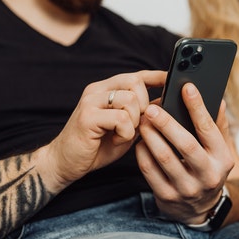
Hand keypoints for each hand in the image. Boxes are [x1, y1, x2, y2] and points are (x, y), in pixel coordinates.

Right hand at [39, 70, 166, 191]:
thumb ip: (141, 113)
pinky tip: (114, 140)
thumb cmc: (98, 146)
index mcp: (107, 90)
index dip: (156, 76)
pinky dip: (125, 133)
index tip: (172, 78)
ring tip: (123, 134)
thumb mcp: (126, 127)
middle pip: (135, 82)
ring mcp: (91, 101)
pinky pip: (121, 118)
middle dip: (145, 105)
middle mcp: (98, 90)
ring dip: (134, 122)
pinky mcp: (88, 116)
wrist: (66, 163)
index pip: (136, 75)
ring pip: (130, 100)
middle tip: (137, 123)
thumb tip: (164, 103)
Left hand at [136, 83, 233, 223]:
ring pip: (164, 158)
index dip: (198, 107)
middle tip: (152, 108)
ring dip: (151, 136)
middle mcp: (207, 175)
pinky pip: (150, 171)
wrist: (199, 209)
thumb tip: (219, 100)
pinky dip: (142, 152)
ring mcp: (186, 188)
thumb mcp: (220, 150)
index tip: (187, 88)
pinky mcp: (167, 196)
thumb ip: (219, 126)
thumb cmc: (208, 169)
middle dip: (167, 123)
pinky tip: (140, 140)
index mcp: (222, 159)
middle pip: (185, 145)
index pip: (209, 129)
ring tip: (143, 121)